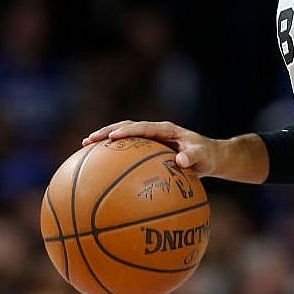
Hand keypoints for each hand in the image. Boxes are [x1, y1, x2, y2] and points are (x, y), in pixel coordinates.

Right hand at [82, 120, 219, 176]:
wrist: (210, 156)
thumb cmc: (207, 156)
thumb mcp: (204, 157)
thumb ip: (194, 157)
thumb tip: (181, 161)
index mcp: (166, 129)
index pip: (143, 127)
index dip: (128, 131)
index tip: (113, 137)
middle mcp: (155, 131)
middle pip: (127, 127)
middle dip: (107, 132)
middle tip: (87, 140)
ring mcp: (150, 139)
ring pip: (124, 135)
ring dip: (105, 139)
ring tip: (83, 147)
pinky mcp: (148, 148)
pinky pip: (127, 150)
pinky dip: (112, 154)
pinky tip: (97, 167)